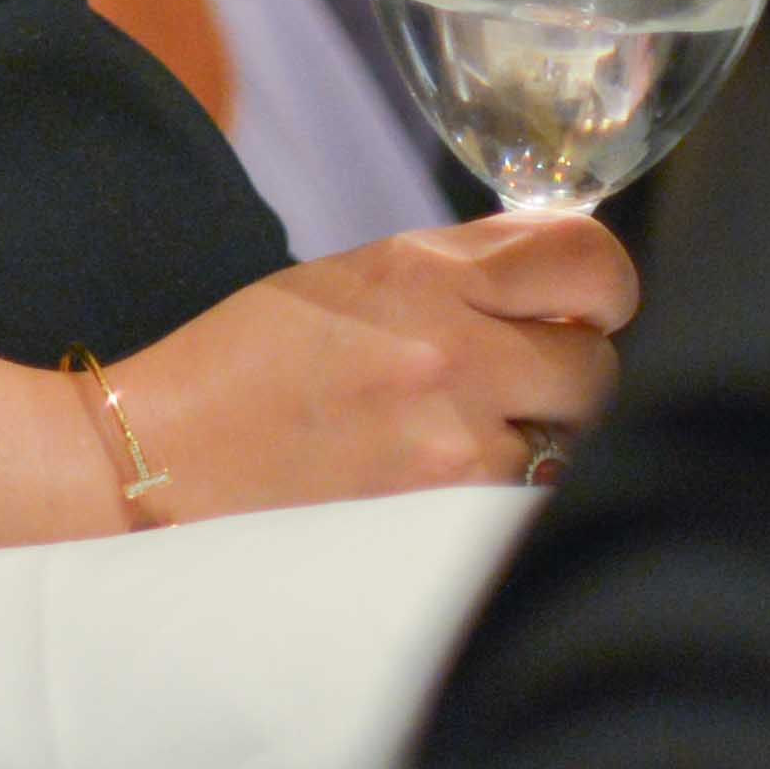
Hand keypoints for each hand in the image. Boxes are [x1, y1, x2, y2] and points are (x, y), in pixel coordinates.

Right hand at [96, 210, 635, 517]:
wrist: (168, 450)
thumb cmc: (250, 361)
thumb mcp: (349, 278)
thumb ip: (458, 268)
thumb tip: (559, 270)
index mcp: (419, 269)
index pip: (587, 259)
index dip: (601, 286)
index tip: (585, 304)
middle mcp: (449, 342)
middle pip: (599, 359)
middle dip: (570, 369)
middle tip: (520, 381)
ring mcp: (454, 434)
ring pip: (577, 437)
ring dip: (543, 435)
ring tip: (473, 435)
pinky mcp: (446, 509)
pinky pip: (532, 494)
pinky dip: (510, 488)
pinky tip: (453, 482)